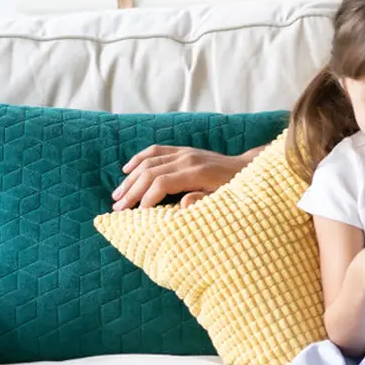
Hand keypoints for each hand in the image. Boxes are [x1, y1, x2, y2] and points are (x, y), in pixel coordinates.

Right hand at [112, 145, 249, 210]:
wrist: (246, 167)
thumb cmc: (235, 188)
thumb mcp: (223, 198)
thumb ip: (203, 201)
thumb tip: (183, 204)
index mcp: (197, 173)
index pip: (162, 183)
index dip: (147, 198)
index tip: (137, 214)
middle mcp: (188, 159)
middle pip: (150, 172)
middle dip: (132, 191)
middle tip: (118, 209)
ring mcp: (184, 152)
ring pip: (148, 161)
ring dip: (130, 179)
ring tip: (117, 196)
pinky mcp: (183, 150)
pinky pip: (155, 150)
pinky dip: (138, 159)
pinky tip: (126, 170)